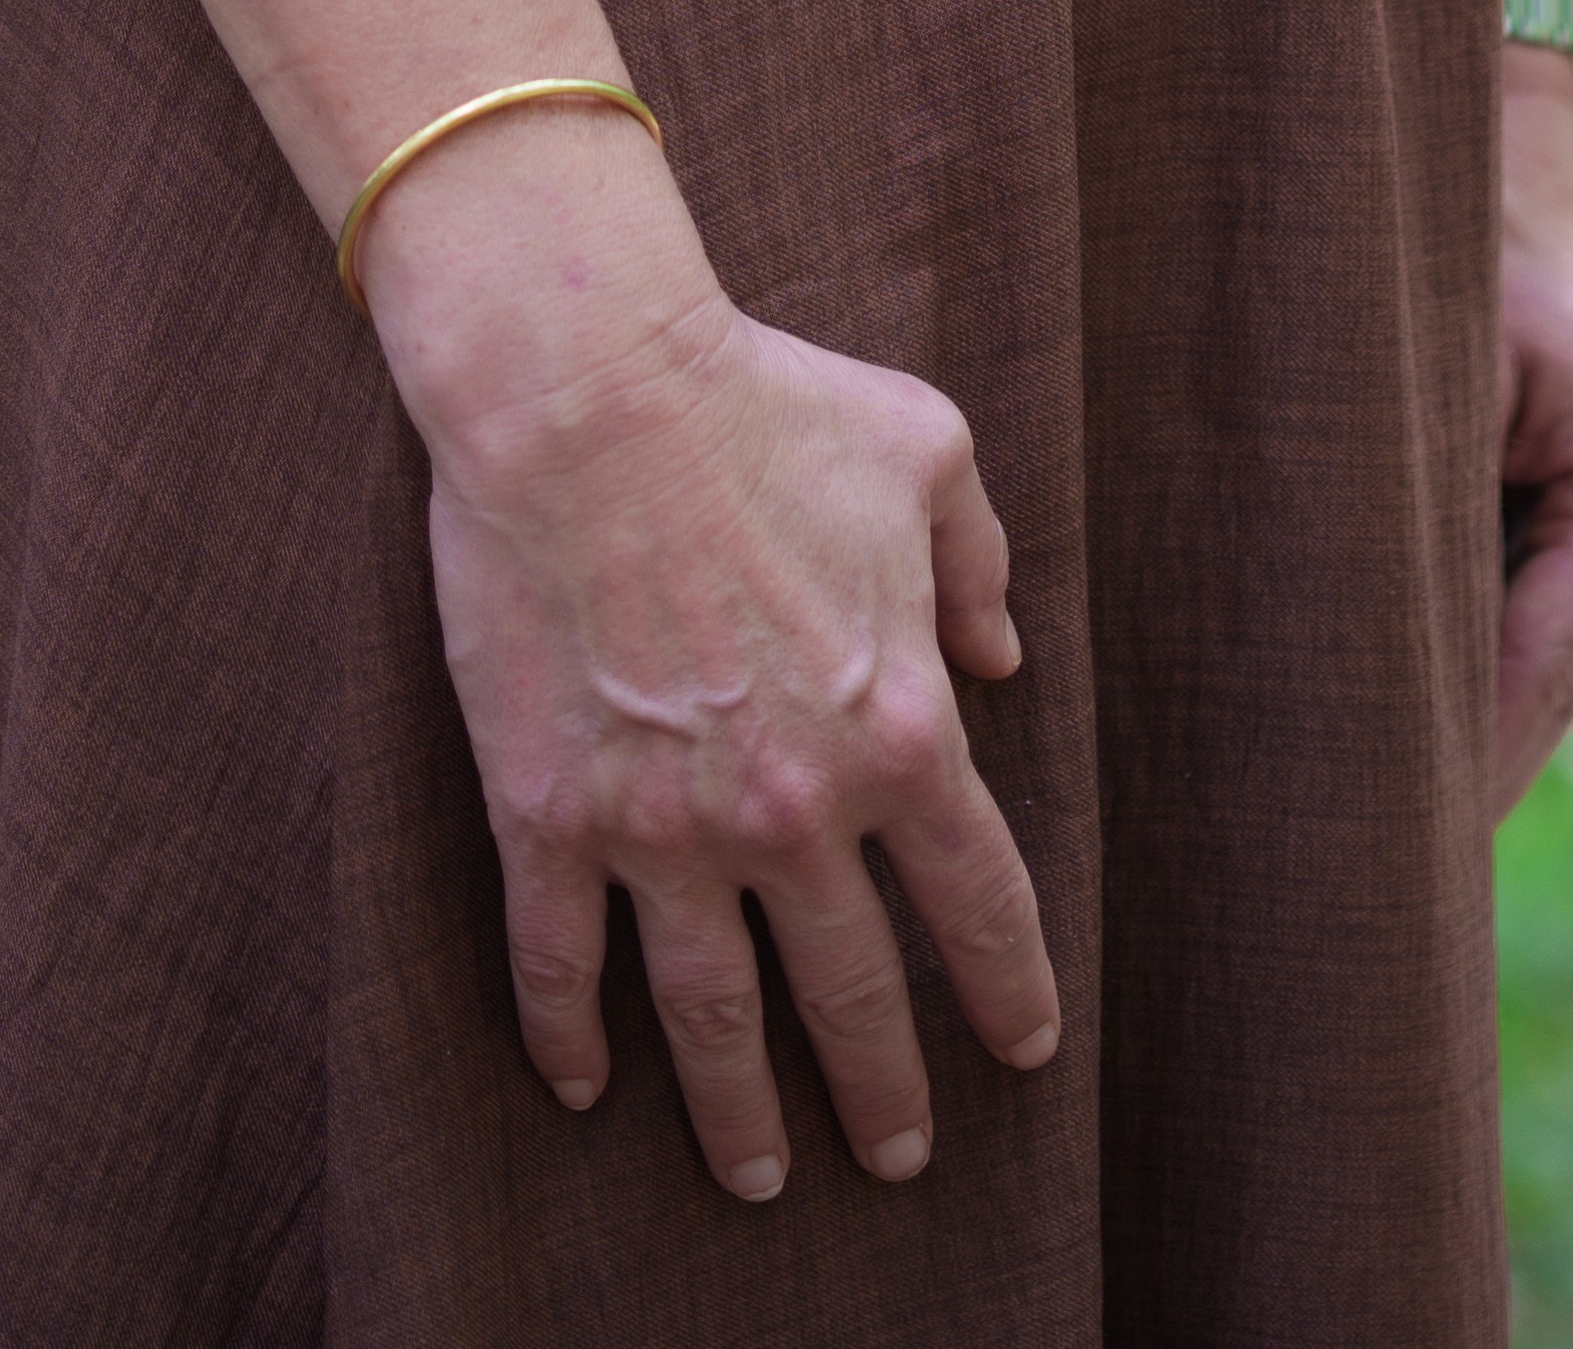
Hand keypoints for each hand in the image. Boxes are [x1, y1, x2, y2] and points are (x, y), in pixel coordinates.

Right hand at [387, 166, 1063, 1200]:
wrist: (589, 393)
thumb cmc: (763, 403)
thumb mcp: (923, 451)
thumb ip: (976, 562)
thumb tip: (1003, 656)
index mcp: (898, 730)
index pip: (977, 902)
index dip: (1006, 987)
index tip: (1022, 1049)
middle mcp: (793, 809)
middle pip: (851, 992)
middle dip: (882, 1089)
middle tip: (898, 1158)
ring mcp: (664, 828)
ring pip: (712, 1018)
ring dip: (738, 1114)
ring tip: (756, 1179)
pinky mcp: (550, 818)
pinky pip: (560, 963)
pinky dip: (569, 1038)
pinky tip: (584, 1088)